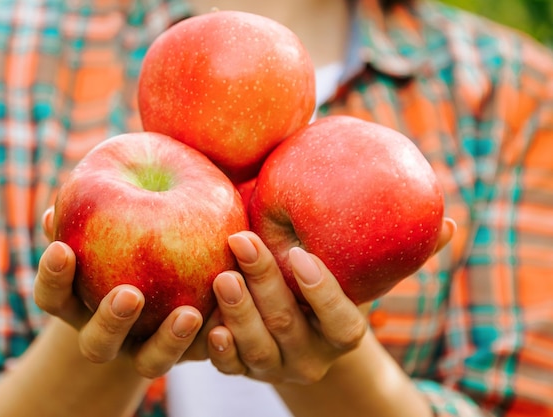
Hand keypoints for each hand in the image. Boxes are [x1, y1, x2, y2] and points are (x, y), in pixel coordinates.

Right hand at [33, 208, 203, 378]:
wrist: (158, 294)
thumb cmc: (123, 244)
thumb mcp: (104, 230)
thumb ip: (85, 219)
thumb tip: (56, 209)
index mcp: (78, 307)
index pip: (52, 298)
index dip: (52, 277)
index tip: (61, 248)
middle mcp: (109, 337)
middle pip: (98, 344)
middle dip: (111, 321)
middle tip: (129, 295)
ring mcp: (147, 351)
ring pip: (151, 362)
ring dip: (168, 341)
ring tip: (189, 314)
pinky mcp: (189, 353)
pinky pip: (201, 354)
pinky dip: (215, 340)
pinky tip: (226, 319)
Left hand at [204, 218, 455, 384]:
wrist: (303, 336)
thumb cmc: (337, 293)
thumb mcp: (366, 278)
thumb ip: (403, 255)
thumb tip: (450, 224)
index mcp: (342, 335)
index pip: (340, 320)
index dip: (322, 293)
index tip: (301, 254)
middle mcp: (311, 357)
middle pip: (288, 327)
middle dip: (264, 284)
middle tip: (242, 240)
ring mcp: (277, 367)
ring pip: (257, 350)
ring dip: (238, 313)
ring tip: (224, 275)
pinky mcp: (244, 371)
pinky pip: (230, 369)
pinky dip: (219, 350)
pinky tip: (209, 325)